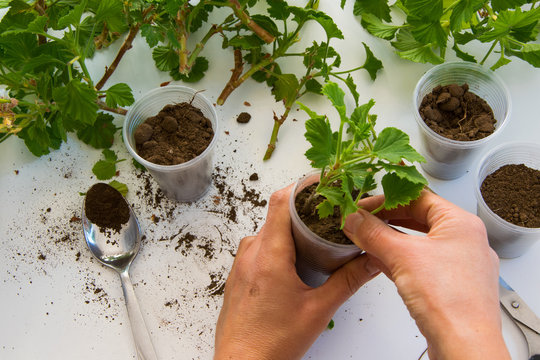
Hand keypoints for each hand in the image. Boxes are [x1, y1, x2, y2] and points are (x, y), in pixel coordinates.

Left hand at [214, 185, 379, 359]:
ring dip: (291, 231)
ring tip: (316, 242)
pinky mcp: (239, 275)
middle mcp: (250, 253)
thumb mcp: (318, 310)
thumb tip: (370, 260)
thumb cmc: (271, 343)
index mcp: (269, 255)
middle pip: (277, 215)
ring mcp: (241, 263)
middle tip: (329, 217)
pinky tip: (295, 263)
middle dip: (304, 213)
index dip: (301, 187)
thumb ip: (347, 281)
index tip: (321, 185)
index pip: (281, 202)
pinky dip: (278, 246)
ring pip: (269, 232)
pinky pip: (259, 247)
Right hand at [344, 190, 509, 359]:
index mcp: (461, 224)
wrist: (464, 346)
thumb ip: (374, 233)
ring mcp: (459, 265)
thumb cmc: (450, 301)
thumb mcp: (402, 257)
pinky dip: (399, 260)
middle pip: (418, 219)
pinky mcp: (451, 286)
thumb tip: (355, 219)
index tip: (363, 206)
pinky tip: (379, 262)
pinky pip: (421, 264)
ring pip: (419, 243)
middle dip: (386, 220)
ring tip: (365, 240)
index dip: (387, 199)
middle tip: (362, 222)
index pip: (419, 197)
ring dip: (390, 241)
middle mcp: (464, 241)